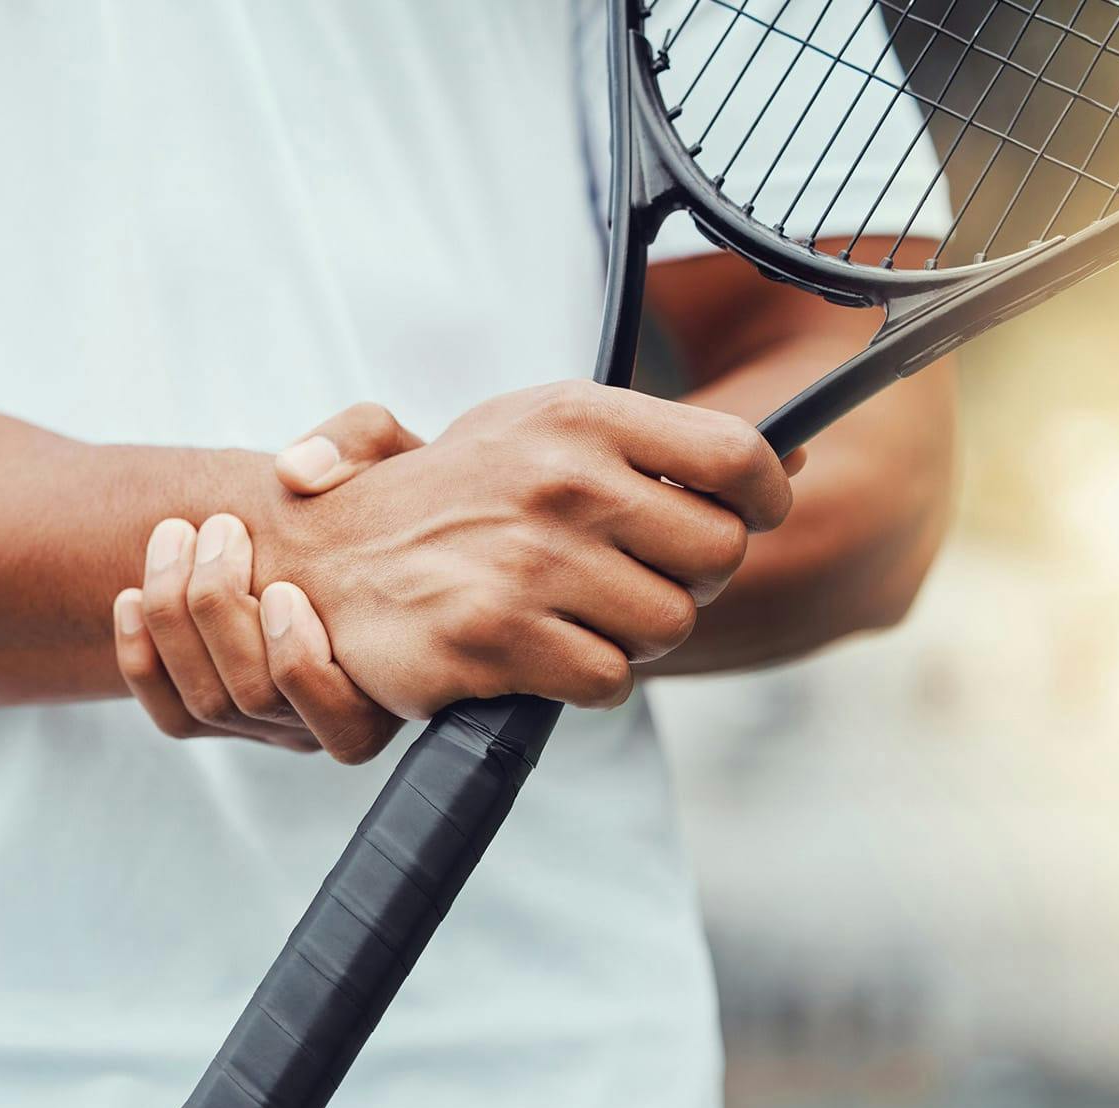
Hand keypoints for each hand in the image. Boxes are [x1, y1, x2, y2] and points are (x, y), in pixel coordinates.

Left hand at [112, 405, 419, 762]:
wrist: (336, 529)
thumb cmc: (378, 496)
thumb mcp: (392, 453)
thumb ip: (363, 441)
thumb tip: (294, 472)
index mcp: (397, 676)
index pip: (346, 728)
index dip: (301, 667)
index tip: (281, 589)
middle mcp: (336, 714)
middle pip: (259, 702)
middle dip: (222, 612)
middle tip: (220, 529)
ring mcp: (275, 722)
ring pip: (209, 704)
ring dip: (175, 620)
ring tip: (175, 536)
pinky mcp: (223, 714)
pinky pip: (172, 716)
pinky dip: (142, 662)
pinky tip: (130, 596)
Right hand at [250, 381, 796, 718]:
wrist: (323, 557)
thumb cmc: (447, 502)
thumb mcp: (540, 432)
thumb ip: (655, 445)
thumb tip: (795, 460)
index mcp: (578, 416)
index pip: (737, 457)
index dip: (763, 500)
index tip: (745, 519)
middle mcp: (561, 480)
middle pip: (718, 556)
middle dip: (687, 581)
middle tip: (628, 580)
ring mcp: (529, 560)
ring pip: (668, 626)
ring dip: (633, 635)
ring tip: (572, 614)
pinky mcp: (498, 636)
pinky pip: (608, 680)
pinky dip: (584, 680)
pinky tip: (538, 651)